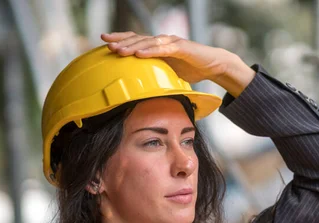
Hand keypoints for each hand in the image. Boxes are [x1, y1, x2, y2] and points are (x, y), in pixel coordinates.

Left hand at [101, 32, 254, 96]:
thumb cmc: (192, 69)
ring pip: (148, 42)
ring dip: (133, 46)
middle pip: (138, 38)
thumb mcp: (169, 73)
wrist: (214, 65)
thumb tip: (142, 88)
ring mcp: (172, 42)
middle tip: (106, 43)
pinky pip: (163, 48)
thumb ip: (156, 75)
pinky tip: (139, 53)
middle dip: (122, 40)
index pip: (136, 40)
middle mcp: (163, 41)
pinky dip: (151, 50)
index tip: (105, 42)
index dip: (121, 39)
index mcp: (158, 46)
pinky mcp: (181, 47)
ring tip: (119, 50)